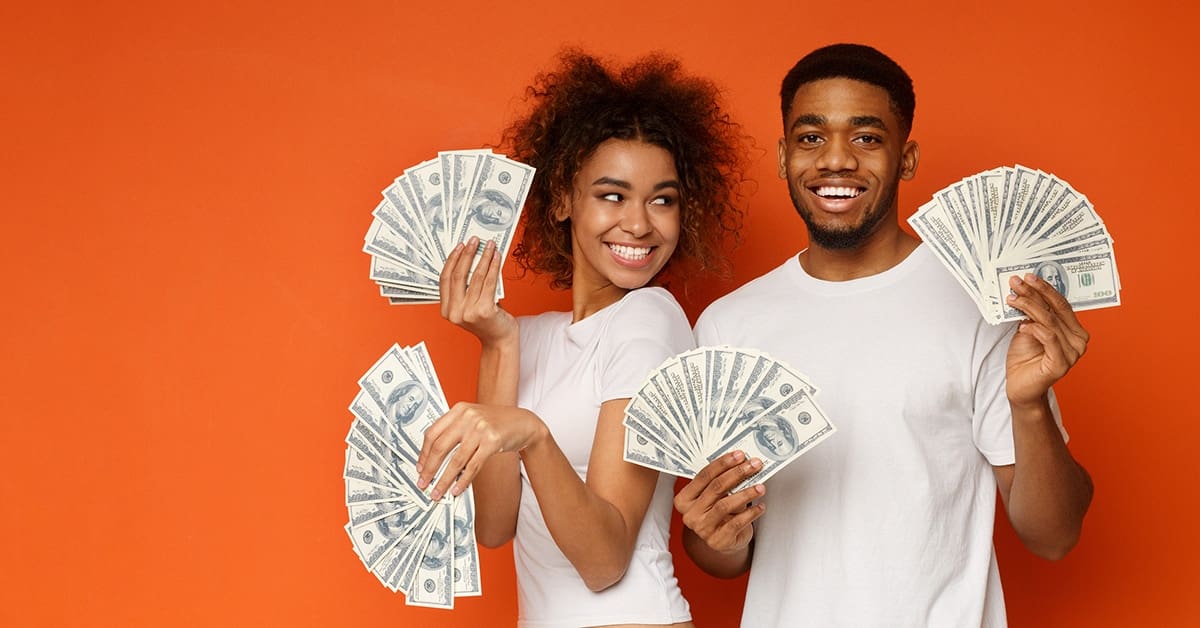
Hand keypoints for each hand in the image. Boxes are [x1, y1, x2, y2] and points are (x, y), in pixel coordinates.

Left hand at [416, 402, 543, 499]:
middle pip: (440, 446)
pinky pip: (473, 466)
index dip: (423, 453)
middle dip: (429, 469)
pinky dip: (462, 480)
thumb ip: (454, 431)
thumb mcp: (472, 419)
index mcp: (459, 410)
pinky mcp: (492, 441)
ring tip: (438, 492)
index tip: (419, 467)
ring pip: (456, 460)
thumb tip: (433, 458)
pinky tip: (456, 489)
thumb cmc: (496, 423)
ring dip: (444, 480)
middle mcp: (468, 417)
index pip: (432, 433)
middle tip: (423, 483)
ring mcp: (480, 428)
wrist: (523, 423)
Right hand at [440, 237, 516, 345]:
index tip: (460, 247)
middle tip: (474, 241)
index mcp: (446, 310)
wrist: (500, 340)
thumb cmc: (487, 321)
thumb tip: (472, 258)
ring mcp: (469, 313)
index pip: (445, 279)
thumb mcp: (470, 305)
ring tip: (489, 246)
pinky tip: (497, 258)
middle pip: (458, 276)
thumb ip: (466, 289)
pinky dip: (493, 267)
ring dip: (483, 257)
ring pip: (475, 277)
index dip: (452, 260)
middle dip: (467, 254)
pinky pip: (489, 283)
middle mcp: (455, 312)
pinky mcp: (485, 311)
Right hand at [674, 451, 765, 552]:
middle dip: (737, 473)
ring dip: (746, 493)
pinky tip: (760, 506)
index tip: (739, 455)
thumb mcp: (715, 497)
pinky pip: (736, 523)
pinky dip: (751, 513)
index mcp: (684, 499)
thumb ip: (721, 482)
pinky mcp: (718, 540)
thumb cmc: (719, 515)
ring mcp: (703, 529)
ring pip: (725, 505)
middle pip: (715, 487)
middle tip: (753, 465)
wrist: (722, 541)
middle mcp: (690, 514)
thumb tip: (742, 464)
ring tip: (760, 487)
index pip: (703, 476)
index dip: (723, 463)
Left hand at [1004, 273, 1089, 407]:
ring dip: (1029, 307)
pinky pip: (1048, 338)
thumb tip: (1025, 290)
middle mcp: (1078, 341)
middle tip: (1017, 282)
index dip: (1045, 289)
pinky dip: (1033, 328)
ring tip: (1012, 300)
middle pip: (1056, 310)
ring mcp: (1072, 353)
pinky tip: (1021, 325)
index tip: (1028, 277)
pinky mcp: (1061, 364)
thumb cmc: (1025, 358)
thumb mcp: (1028, 329)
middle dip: (1035, 293)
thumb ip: (1033, 313)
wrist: (1020, 387)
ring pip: (1050, 321)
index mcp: (1075, 331)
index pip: (1062, 304)